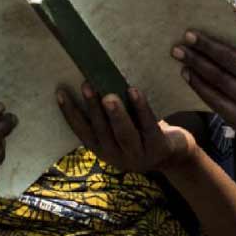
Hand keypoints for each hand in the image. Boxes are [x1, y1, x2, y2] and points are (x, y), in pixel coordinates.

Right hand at [57, 83, 197, 173]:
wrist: (175, 155)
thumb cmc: (142, 132)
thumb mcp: (121, 128)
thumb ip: (107, 115)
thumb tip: (92, 77)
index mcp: (103, 150)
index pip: (82, 132)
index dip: (70, 113)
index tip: (60, 92)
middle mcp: (117, 158)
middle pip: (102, 132)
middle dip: (93, 108)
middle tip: (86, 86)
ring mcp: (138, 156)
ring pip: (124, 134)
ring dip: (116, 113)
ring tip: (109, 95)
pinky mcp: (158, 148)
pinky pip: (148, 126)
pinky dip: (141, 108)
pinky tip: (135, 92)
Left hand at [173, 31, 235, 149]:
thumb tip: (235, 50)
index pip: (228, 60)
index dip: (207, 47)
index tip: (190, 37)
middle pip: (217, 78)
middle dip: (195, 62)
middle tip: (177, 50)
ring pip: (215, 99)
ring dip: (198, 83)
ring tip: (184, 69)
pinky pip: (225, 115)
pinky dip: (212, 101)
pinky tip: (203, 90)